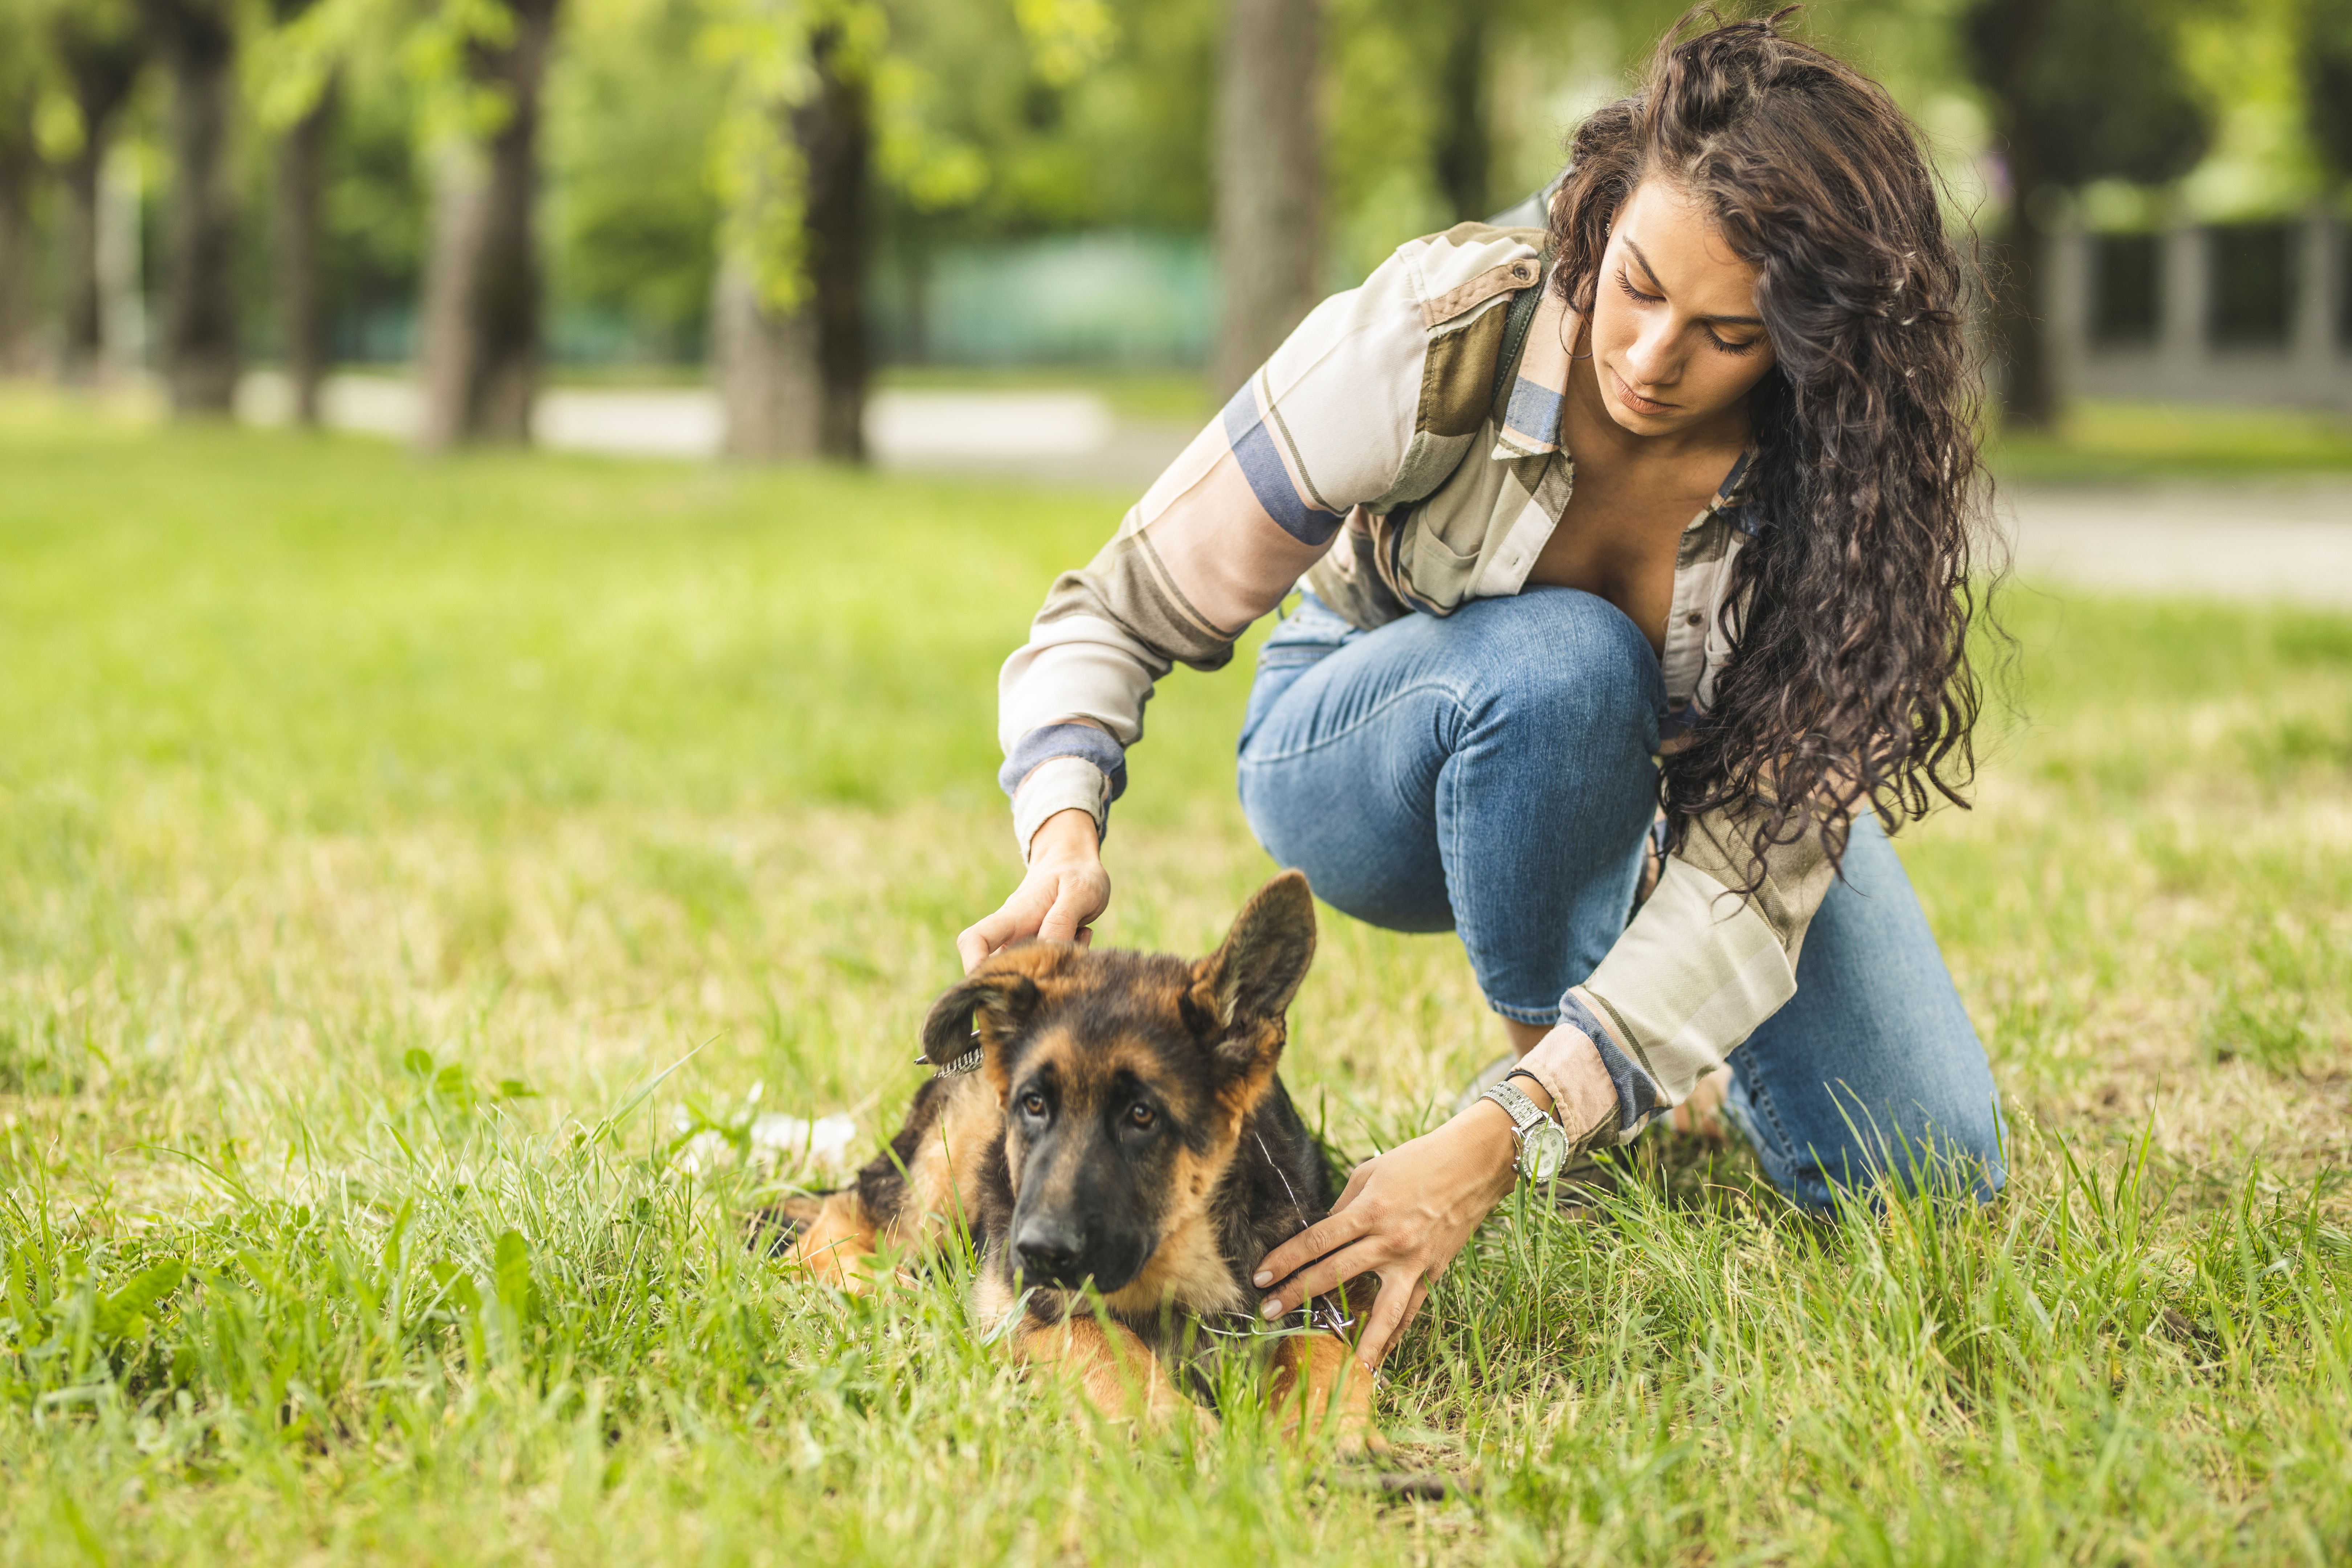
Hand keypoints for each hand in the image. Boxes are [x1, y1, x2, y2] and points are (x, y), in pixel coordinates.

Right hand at [955, 809, 1109, 973]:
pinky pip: (1044, 972)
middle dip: (1029, 981)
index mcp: (1013, 916)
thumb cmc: (1076, 873)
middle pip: (994, 971)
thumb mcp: (1080, 891)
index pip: (976, 940)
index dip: (974, 963)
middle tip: (1067, 957)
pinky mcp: (1035, 953)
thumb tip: (1047, 950)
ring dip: (1053, 972)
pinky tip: (1080, 940)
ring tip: (1079, 937)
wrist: (1074, 863)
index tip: (995, 985)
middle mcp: (1011, 935)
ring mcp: (1021, 945)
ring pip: (1025, 976)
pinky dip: (1063, 966)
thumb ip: (1062, 920)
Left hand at [1250, 1102, 1521, 1369]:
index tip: (1260, 1276)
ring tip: (1343, 1369)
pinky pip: (1411, 1309)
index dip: (1286, 1260)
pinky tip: (1380, 1355)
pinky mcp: (1434, 1271)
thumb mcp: (1371, 1172)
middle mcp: (1391, 1240)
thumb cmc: (1417, 1161)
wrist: (1474, 1164)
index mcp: (1371, 1210)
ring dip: (1360, 1340)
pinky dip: (1395, 1334)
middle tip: (1268, 1312)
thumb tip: (1323, 1233)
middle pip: (1335, 1274)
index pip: (1318, 1241)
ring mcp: (1414, 1261)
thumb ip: (1344, 1206)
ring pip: (1383, 1310)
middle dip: (1298, 1294)